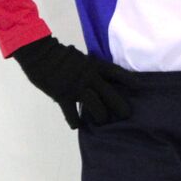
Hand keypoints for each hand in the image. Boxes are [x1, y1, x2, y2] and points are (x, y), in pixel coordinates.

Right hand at [12, 35, 131, 128]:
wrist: (40, 54)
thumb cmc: (60, 55)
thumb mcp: (81, 58)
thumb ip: (91, 69)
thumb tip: (100, 78)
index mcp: (94, 66)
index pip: (115, 72)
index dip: (128, 79)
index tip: (139, 86)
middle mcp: (89, 77)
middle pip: (109, 93)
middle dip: (120, 105)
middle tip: (127, 115)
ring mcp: (76, 87)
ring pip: (95, 105)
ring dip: (100, 115)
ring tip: (103, 122)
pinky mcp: (63, 95)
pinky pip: (70, 112)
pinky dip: (74, 120)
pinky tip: (77, 126)